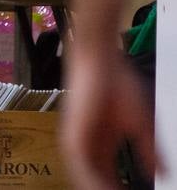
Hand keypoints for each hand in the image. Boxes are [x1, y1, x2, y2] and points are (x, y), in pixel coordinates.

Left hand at [63, 44, 161, 187]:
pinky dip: (98, 186)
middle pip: (95, 186)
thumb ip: (149, 152)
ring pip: (88, 183)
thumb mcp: (141, 124)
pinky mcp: (74, 139)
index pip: (108, 183)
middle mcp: (83, 151)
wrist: (98, 61)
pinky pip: (85, 171)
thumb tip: (163, 174)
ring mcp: (76, 146)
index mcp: (97, 150)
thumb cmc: (117, 86)